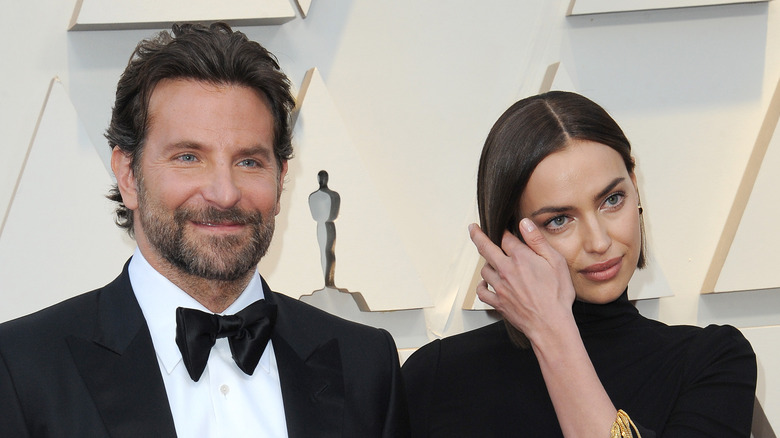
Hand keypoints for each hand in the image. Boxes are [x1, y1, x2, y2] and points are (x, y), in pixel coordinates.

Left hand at [469, 219, 575, 341]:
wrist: (551, 325)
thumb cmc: (557, 295)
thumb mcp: (556, 262)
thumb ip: (537, 241)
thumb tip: (524, 223)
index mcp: (520, 258)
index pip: (505, 237)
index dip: (504, 231)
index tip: (503, 228)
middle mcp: (506, 270)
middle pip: (486, 248)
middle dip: (477, 236)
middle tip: (473, 229)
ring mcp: (499, 287)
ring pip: (484, 269)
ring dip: (487, 264)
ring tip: (493, 262)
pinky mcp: (497, 302)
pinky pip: (481, 291)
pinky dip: (482, 286)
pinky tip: (486, 283)